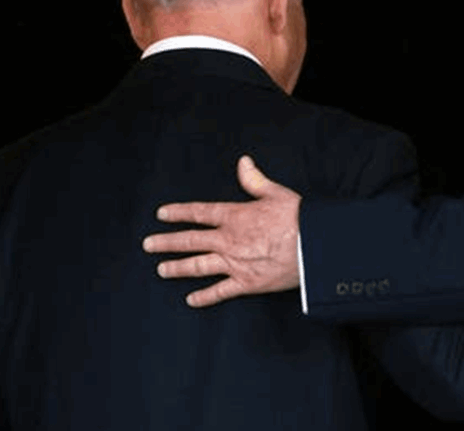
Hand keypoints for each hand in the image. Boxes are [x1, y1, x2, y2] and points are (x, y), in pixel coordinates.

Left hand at [142, 156, 301, 306]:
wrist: (315, 247)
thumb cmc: (299, 218)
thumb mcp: (276, 193)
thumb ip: (254, 180)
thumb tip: (243, 163)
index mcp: (235, 216)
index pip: (199, 213)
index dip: (178, 213)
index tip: (162, 214)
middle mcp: (228, 241)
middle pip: (190, 241)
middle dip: (166, 242)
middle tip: (148, 244)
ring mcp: (235, 264)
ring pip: (198, 266)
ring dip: (177, 268)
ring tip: (161, 270)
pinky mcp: (247, 283)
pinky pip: (220, 292)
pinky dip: (204, 297)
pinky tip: (190, 300)